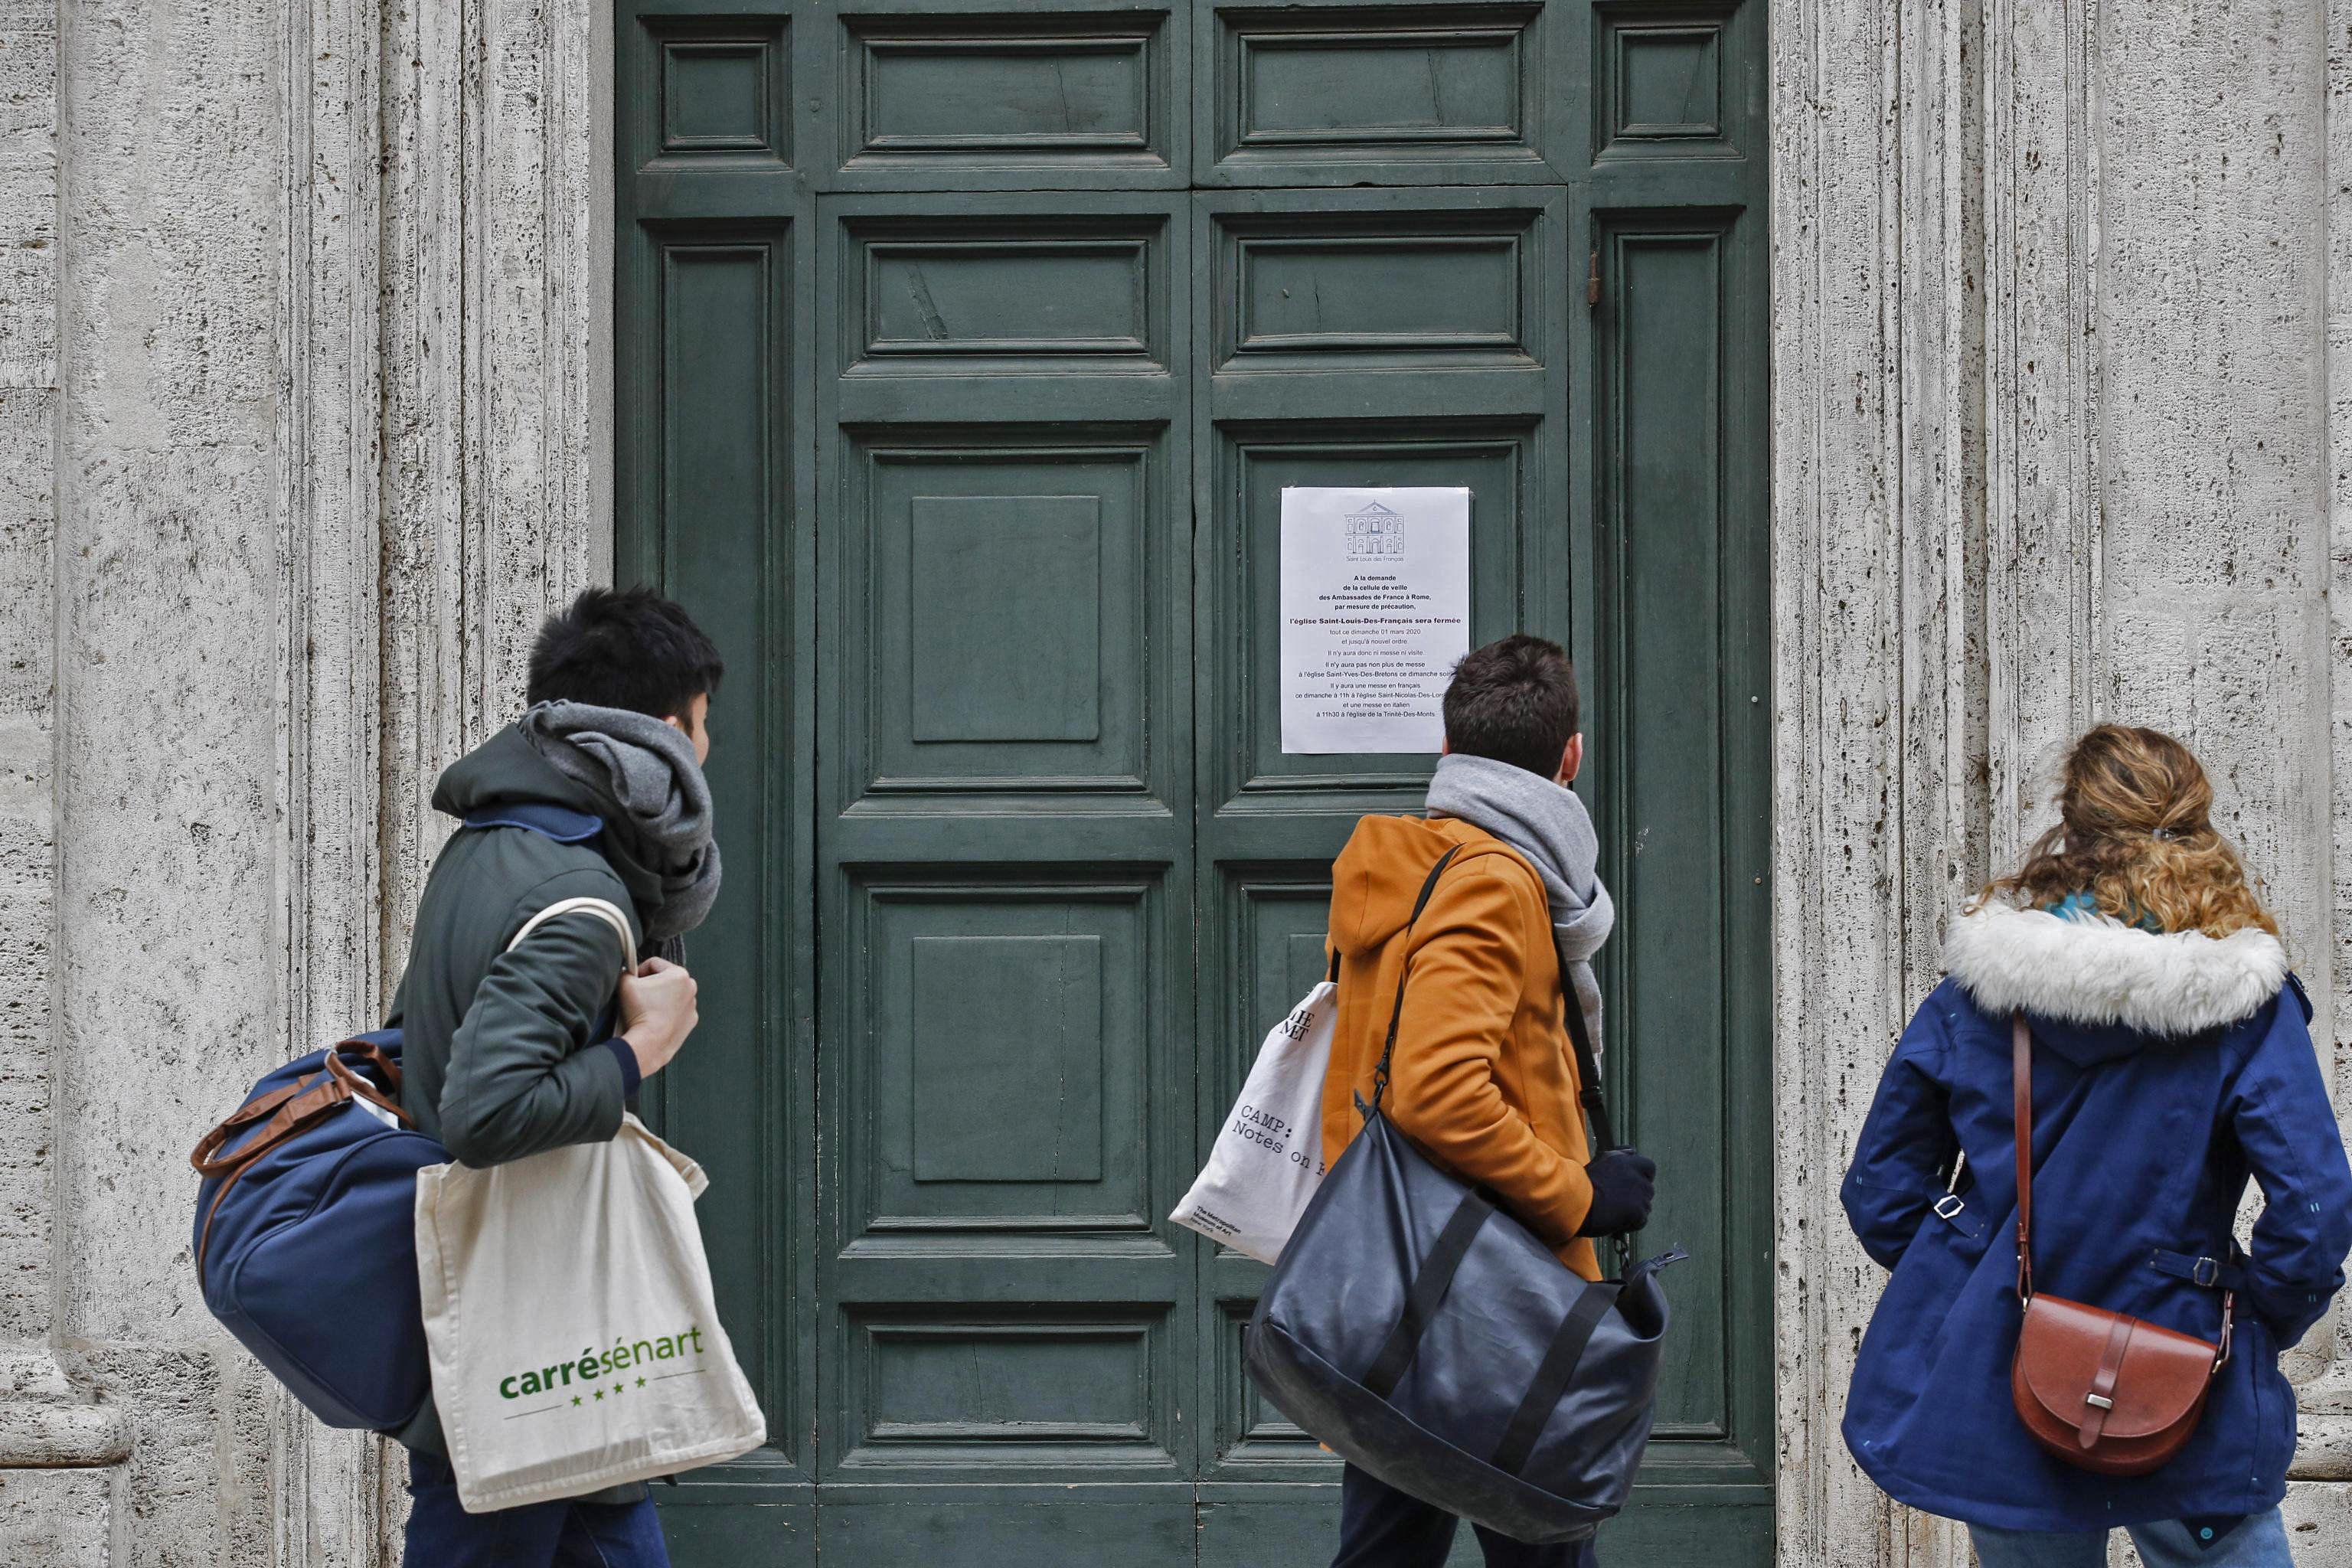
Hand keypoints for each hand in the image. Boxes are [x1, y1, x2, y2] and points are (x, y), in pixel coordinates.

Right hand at [618, 957, 698, 1079]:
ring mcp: (692, 1006)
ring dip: (658, 999)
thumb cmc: (640, 1011)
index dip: (638, 971)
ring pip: (670, 996)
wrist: (650, 1043)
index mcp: (679, 974)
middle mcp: (691, 987)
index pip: (653, 963)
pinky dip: (666, 1013)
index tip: (632, 983)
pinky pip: (676, 1012)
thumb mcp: (625, 983)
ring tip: (646, 1010)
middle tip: (638, 996)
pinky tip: (654, 1020)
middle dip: (650, 985)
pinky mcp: (690, 1022)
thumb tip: (626, 974)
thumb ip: (625, 972)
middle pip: (664, 979)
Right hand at [1578, 1148, 1656, 1236]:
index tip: (1635, 1184)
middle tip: (1621, 1202)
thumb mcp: (1599, 1161)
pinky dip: (1632, 1224)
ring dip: (1635, 1211)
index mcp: (1625, 1161)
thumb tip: (1632, 1152)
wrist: (1576, 1203)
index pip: (1649, 1167)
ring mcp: (1638, 1193)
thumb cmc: (1583, 1184)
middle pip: (1648, 1189)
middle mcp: (1635, 1175)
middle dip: (1638, 1197)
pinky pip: (1641, 1220)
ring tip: (1617, 1213)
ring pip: (1646, 1206)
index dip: (1644, 1177)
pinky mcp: (1637, 1211)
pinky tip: (1618, 1223)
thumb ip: (1619, 1156)